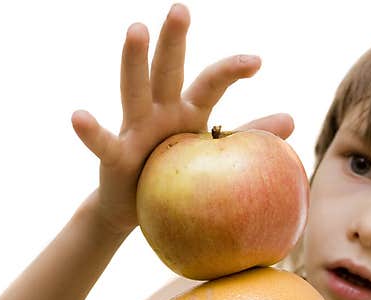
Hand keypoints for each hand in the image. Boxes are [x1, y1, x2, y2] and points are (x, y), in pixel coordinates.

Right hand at [71, 3, 293, 233]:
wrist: (137, 208)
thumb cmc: (179, 178)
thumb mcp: (214, 155)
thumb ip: (248, 136)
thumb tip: (292, 119)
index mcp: (188, 111)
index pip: (212, 82)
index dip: (231, 69)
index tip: (256, 62)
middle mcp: (160, 111)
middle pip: (168, 69)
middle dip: (174, 39)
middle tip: (181, 9)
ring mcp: (135, 129)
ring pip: (134, 89)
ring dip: (134, 60)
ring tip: (135, 29)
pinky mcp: (115, 155)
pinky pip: (103, 143)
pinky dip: (91, 131)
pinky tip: (78, 116)